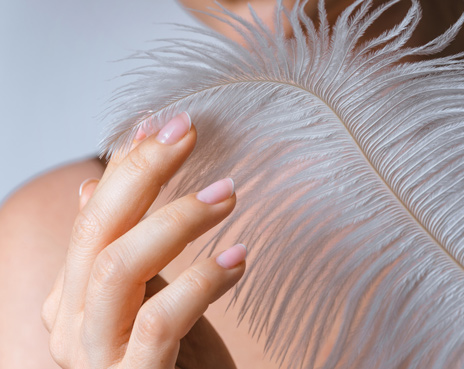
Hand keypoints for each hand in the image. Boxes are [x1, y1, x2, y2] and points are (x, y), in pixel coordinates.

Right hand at [41, 112, 245, 367]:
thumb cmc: (173, 360)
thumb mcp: (147, 293)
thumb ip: (123, 243)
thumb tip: (93, 183)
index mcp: (72, 296)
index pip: (92, 214)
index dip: (128, 164)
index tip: (167, 124)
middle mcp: (71, 324)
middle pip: (95, 230)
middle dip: (142, 172)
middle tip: (188, 133)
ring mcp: (96, 356)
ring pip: (117, 268)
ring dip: (176, 220)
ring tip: (229, 194)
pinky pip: (160, 320)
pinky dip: (203, 281)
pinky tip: (241, 258)